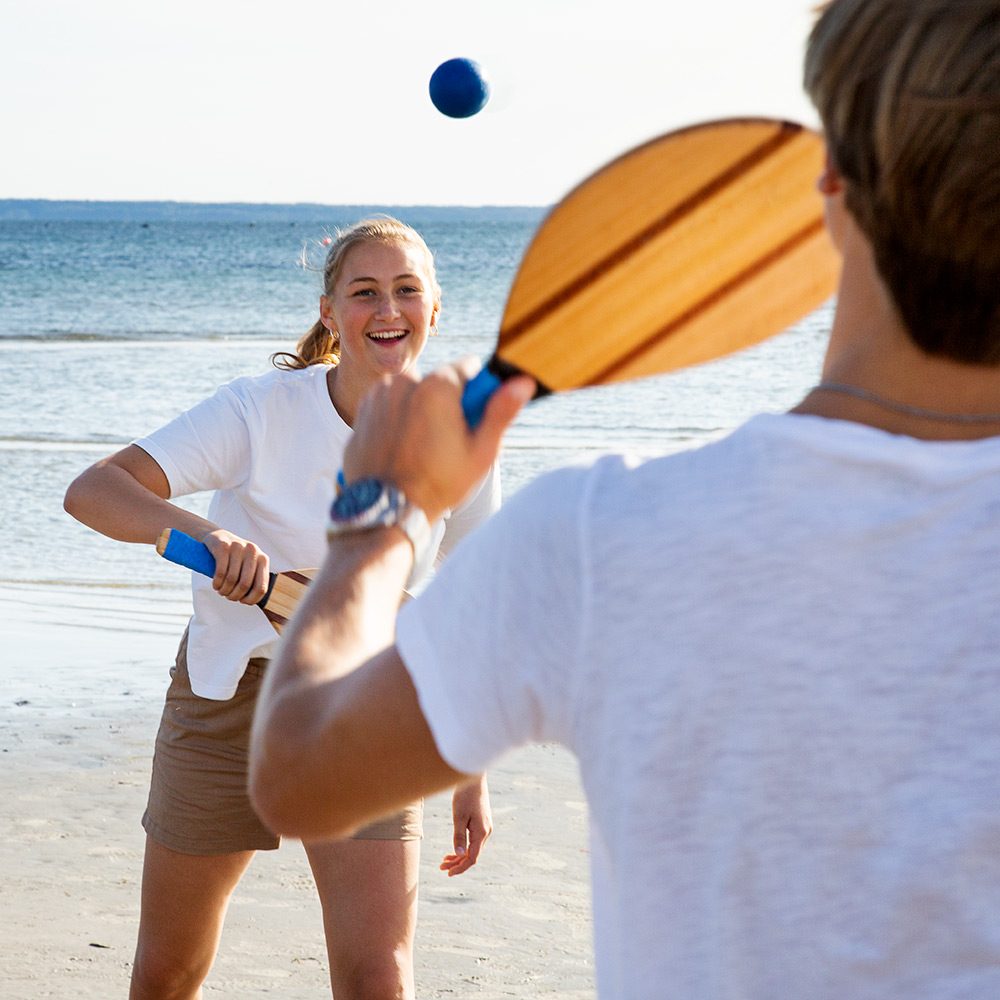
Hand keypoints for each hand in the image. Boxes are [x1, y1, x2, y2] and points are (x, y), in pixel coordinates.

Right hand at [201, 529, 269, 604]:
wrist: (217, 536)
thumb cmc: (235, 557)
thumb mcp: (248, 565)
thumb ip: (254, 579)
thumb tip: (254, 600)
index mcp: (263, 559)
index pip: (261, 587)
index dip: (251, 599)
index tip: (242, 601)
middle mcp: (253, 551)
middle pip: (245, 584)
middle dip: (235, 596)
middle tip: (228, 597)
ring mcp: (238, 547)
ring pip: (231, 579)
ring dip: (224, 590)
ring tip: (221, 591)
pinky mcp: (223, 546)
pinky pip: (220, 572)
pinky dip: (217, 583)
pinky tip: (215, 586)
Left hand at [344, 359, 534, 522]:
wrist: (387, 510)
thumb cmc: (438, 484)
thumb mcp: (480, 451)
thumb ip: (501, 411)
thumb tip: (524, 382)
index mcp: (437, 385)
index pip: (469, 367)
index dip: (477, 392)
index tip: (472, 419)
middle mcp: (404, 381)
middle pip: (439, 381)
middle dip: (447, 403)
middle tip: (448, 442)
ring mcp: (378, 395)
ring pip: (412, 392)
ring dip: (420, 410)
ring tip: (423, 448)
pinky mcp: (362, 412)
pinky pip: (389, 406)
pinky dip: (397, 420)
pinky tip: (402, 449)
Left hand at [441, 774, 491, 876]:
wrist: (474, 779)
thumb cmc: (465, 796)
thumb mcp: (459, 816)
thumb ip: (459, 836)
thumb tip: (459, 854)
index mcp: (481, 832)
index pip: (472, 858)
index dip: (460, 868)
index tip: (448, 872)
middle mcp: (486, 832)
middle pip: (472, 854)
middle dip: (457, 863)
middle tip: (442, 866)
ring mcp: (485, 827)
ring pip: (472, 848)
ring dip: (459, 855)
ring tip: (445, 860)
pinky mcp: (482, 822)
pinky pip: (473, 840)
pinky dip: (463, 846)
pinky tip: (454, 849)